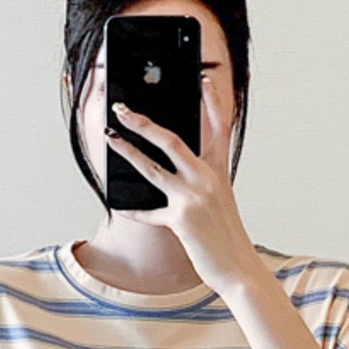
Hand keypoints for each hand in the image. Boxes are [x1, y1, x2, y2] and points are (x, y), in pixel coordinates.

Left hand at [106, 88, 259, 296]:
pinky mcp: (181, 220)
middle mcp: (207, 179)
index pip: (219, 127)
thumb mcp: (221, 201)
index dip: (212, 101)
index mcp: (220, 170)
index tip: (201, 80)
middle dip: (144, 122)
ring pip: (153, 167)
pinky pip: (149, 213)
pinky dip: (133, 211)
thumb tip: (177, 170)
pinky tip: (119, 205)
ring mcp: (193, 198)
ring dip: (127, 150)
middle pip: (171, 141)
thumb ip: (201, 181)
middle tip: (124, 109)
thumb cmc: (227, 236)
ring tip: (110, 137)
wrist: (238, 268)